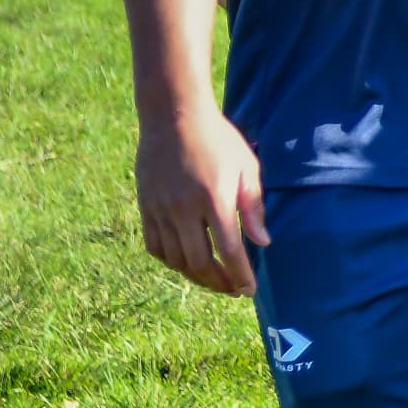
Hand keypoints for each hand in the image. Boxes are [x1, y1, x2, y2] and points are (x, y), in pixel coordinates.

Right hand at [136, 106, 267, 295]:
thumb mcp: (246, 167)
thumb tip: (263, 242)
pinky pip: (155, 246)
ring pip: (175, 259)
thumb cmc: (218, 140)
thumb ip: (253, 207)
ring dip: (196, 277)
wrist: (174, 117)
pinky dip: (172, 262)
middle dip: (219, 283)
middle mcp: (184, 209)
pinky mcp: (145, 207)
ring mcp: (160, 209)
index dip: (239, 275)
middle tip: (234, 290)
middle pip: (199, 262)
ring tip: (215, 281)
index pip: (229, 250)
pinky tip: (188, 264)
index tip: (249, 289)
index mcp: (214, 198)